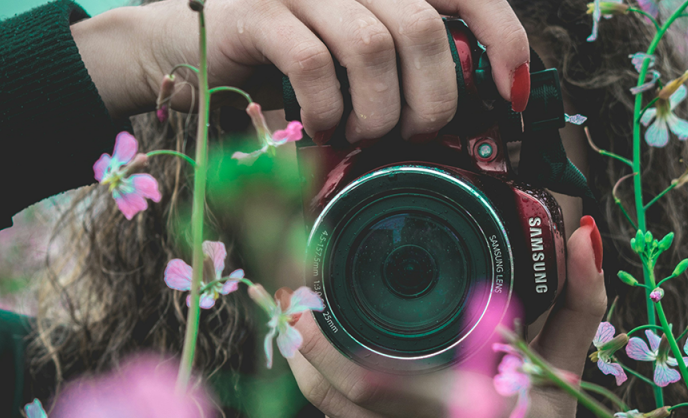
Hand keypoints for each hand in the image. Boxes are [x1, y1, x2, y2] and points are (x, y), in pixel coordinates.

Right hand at [73, 0, 531, 142]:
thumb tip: (463, 112)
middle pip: (424, 27)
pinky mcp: (255, 12)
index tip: (512, 92)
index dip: (502, 36)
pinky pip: (315, 63)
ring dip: (379, 112)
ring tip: (361, 135)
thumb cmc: (275, 60)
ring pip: (374, 46)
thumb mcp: (347, 58)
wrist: (175, 46)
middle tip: (413, 136)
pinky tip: (321, 124)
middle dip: (432, 100)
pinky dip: (328, 108)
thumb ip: (400, 65)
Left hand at [281, 217, 606, 417]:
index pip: (365, 381)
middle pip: (332, 396)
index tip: (307, 295)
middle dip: (304, 346)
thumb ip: (578, 303)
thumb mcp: (561, 372)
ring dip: (320, 375)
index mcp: (471, 415)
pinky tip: (353, 389)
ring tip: (317, 336)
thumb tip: (586, 238)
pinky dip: (341, 413)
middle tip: (296, 305)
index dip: (321, 340)